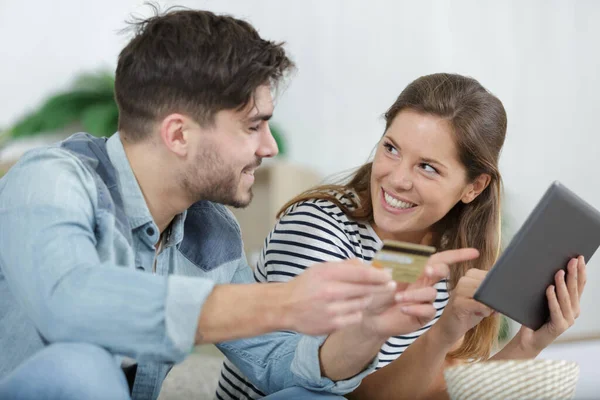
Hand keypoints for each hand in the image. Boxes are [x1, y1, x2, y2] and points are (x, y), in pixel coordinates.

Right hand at [282, 259, 396, 334]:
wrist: (285, 306)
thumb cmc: (306, 285)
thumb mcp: (321, 268)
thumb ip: (345, 266)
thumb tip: (370, 266)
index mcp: (328, 274)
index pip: (361, 274)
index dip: (379, 275)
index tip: (389, 275)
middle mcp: (330, 291)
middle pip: (366, 289)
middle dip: (381, 287)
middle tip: (390, 285)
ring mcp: (332, 310)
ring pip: (363, 304)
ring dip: (367, 299)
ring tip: (364, 295)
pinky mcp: (332, 325)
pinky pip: (356, 317)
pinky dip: (357, 312)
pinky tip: (350, 308)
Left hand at [358, 248, 479, 338]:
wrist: (367, 315)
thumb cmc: (373, 292)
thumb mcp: (380, 273)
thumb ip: (392, 261)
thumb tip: (402, 251)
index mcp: (415, 269)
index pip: (439, 258)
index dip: (457, 255)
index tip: (474, 253)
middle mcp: (423, 283)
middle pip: (441, 272)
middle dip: (438, 270)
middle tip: (426, 271)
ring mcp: (424, 299)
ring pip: (432, 293)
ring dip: (416, 294)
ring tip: (398, 298)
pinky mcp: (423, 315)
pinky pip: (429, 309)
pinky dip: (416, 308)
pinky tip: (403, 309)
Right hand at [433, 268, 492, 346]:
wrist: (449, 327)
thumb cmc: (468, 313)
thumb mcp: (483, 301)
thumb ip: (493, 294)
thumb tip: (510, 293)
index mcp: (470, 276)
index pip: (492, 274)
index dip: (499, 286)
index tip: (498, 297)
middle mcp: (464, 280)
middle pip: (489, 283)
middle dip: (495, 297)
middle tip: (493, 307)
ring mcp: (459, 291)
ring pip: (485, 293)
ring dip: (490, 305)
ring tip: (485, 311)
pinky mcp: (458, 303)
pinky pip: (480, 304)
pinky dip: (485, 311)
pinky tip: (481, 314)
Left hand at [515, 256, 586, 354]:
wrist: (528, 338)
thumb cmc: (535, 316)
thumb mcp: (544, 299)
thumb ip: (550, 287)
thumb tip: (551, 267)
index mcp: (573, 304)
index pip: (579, 285)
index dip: (580, 271)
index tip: (580, 257)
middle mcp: (573, 312)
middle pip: (574, 289)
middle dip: (574, 273)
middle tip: (572, 260)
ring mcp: (567, 320)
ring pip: (566, 298)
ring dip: (563, 284)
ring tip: (559, 271)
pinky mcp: (559, 326)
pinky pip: (555, 309)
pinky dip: (552, 298)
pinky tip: (549, 288)